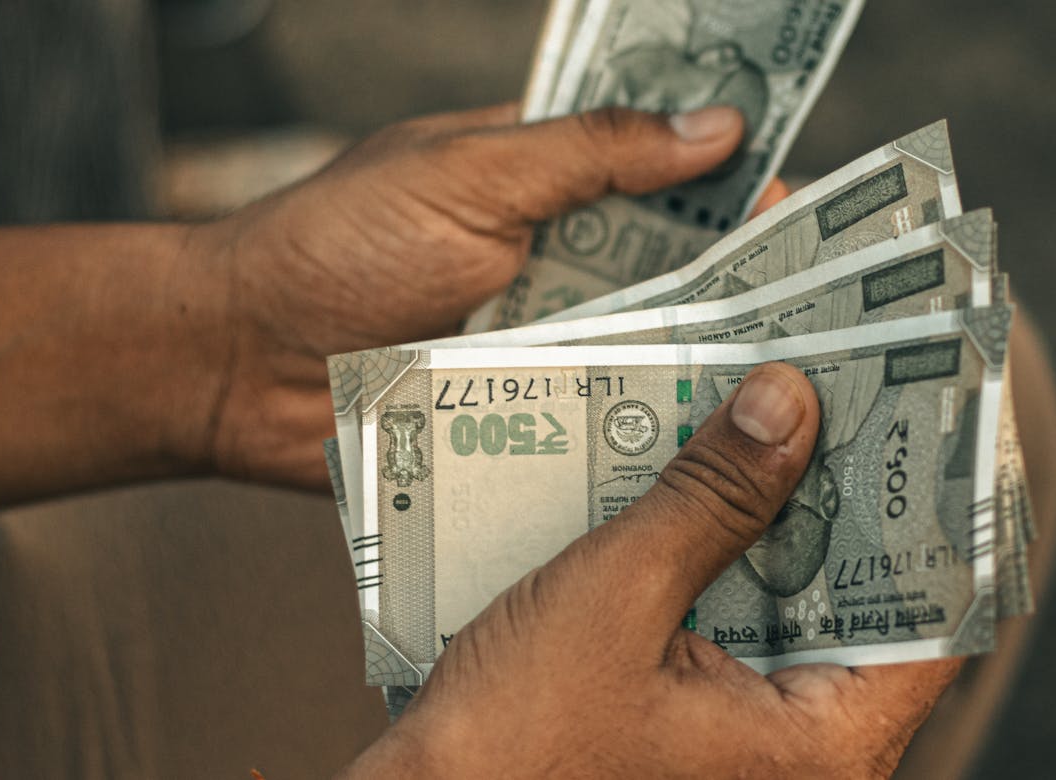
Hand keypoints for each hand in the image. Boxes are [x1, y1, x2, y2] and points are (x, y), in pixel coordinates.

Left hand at [183, 104, 778, 487]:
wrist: (231, 367)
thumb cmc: (333, 247)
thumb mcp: (467, 174)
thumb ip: (588, 152)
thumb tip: (712, 127)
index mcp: (540, 179)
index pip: (660, 167)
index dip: (734, 182)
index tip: (810, 209)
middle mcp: (549, 263)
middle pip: (670, 270)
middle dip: (741, 291)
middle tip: (825, 320)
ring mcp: (535, 347)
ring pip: (643, 354)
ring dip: (702, 371)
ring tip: (791, 400)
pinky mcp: (514, 422)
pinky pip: (592, 426)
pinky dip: (642, 436)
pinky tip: (708, 460)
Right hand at [339, 363, 960, 777]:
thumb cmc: (510, 751)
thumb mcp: (614, 597)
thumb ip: (709, 497)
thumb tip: (788, 402)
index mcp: (824, 748)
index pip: (940, 615)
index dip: (944, 509)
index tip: (937, 418)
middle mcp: (812, 761)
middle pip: (875, 605)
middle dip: (852, 496)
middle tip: (846, 391)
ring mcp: (761, 756)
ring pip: (810, 617)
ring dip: (787, 525)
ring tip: (775, 419)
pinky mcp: (711, 743)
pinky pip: (753, 639)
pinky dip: (737, 568)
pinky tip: (705, 492)